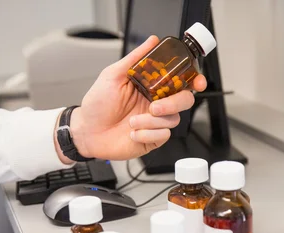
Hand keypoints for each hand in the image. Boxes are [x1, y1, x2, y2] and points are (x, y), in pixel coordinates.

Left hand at [57, 35, 206, 162]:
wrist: (87, 132)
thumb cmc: (98, 104)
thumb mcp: (113, 75)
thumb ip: (135, 59)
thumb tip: (152, 41)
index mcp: (152, 87)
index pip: (181, 81)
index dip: (194, 81)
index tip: (196, 82)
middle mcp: (157, 104)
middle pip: (185, 100)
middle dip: (173, 103)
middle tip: (154, 106)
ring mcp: (156, 122)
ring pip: (173, 120)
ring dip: (151, 122)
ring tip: (131, 122)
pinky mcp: (153, 139)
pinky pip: (163, 136)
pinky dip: (146, 135)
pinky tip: (132, 133)